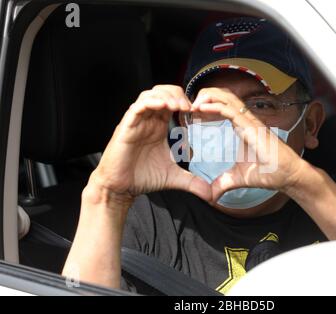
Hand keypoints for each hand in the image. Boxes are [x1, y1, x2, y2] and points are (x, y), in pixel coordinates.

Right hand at [90, 85, 211, 203]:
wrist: (120, 188)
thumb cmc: (142, 177)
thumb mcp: (174, 177)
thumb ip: (192, 181)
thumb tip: (210, 193)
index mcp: (158, 126)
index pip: (172, 102)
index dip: (186, 102)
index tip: (200, 112)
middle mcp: (148, 120)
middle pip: (163, 92)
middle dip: (178, 94)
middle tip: (191, 107)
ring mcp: (136, 121)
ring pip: (150, 95)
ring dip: (166, 96)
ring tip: (180, 105)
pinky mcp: (126, 126)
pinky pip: (138, 107)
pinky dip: (151, 102)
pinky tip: (163, 106)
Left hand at [191, 87, 307, 202]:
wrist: (288, 176)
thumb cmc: (269, 173)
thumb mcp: (237, 178)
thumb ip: (222, 183)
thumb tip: (210, 196)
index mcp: (242, 127)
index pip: (223, 106)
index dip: (208, 104)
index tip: (192, 111)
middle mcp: (246, 120)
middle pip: (224, 97)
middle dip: (205, 95)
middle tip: (189, 103)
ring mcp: (250, 122)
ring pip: (227, 98)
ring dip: (208, 97)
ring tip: (192, 102)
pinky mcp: (253, 127)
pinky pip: (232, 111)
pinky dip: (215, 106)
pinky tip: (201, 108)